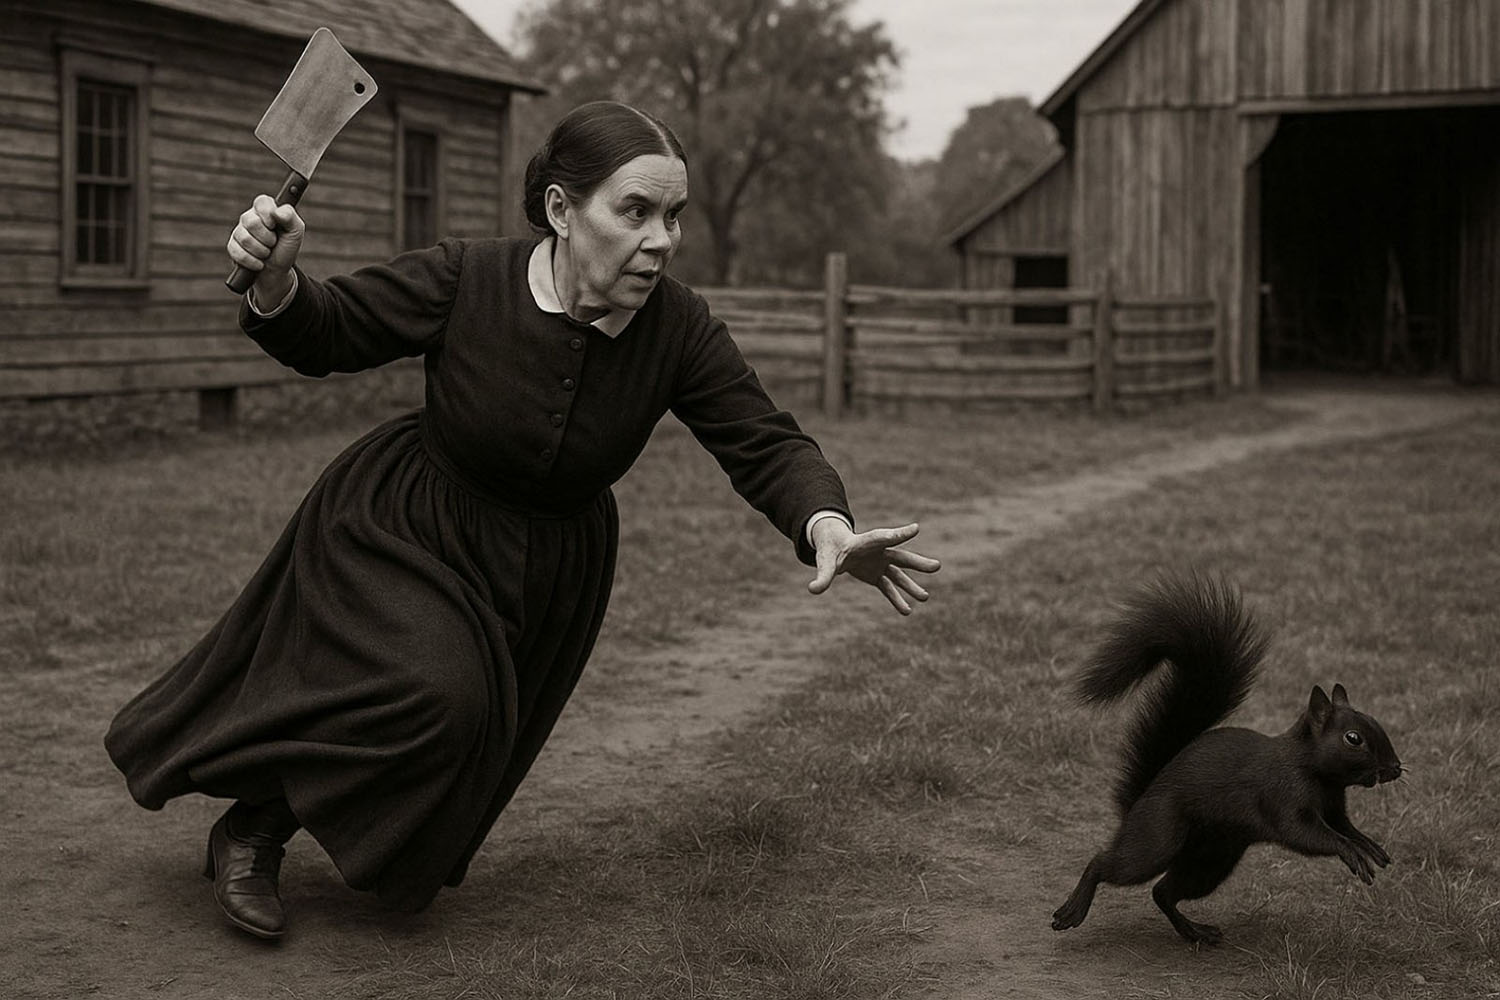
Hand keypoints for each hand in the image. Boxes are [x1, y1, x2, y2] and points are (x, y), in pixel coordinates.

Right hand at [227, 194, 304, 304]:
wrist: (277, 272)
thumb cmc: (286, 248)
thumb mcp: (295, 232)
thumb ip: (291, 217)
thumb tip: (277, 211)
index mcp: (265, 209)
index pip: (262, 202)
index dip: (268, 214)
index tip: (274, 226)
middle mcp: (249, 218)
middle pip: (251, 222)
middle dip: (267, 238)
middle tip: (273, 243)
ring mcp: (238, 232)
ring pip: (245, 238)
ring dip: (261, 251)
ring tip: (267, 253)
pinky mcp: (232, 247)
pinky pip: (238, 252)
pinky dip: (253, 261)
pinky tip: (259, 263)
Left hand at [808, 520, 940, 614]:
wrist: (834, 547)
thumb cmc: (830, 549)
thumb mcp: (824, 561)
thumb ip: (822, 576)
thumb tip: (813, 590)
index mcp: (865, 542)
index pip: (884, 537)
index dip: (899, 533)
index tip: (916, 528)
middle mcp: (878, 552)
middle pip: (900, 557)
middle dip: (917, 563)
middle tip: (937, 566)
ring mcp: (880, 564)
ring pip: (899, 575)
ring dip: (911, 586)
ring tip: (925, 598)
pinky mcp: (877, 575)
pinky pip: (889, 588)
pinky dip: (897, 599)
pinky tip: (906, 611)